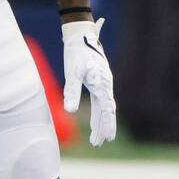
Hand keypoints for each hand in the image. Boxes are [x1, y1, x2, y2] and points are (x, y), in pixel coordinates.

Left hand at [62, 18, 115, 146]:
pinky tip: (95, 123)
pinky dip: (98, 113)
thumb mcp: (72, 72)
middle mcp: (105, 84)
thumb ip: (72, 91)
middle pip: (107, 111)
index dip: (107, 124)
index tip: (108, 138)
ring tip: (96, 140)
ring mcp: (102, 83)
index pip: (106, 109)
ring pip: (103, 108)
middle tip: (98, 144)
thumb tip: (70, 111)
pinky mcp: (97, 81)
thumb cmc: (76, 52)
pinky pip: (99, 102)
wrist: (81, 34)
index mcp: (102, 83)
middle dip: (103, 128)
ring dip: (100, 123)